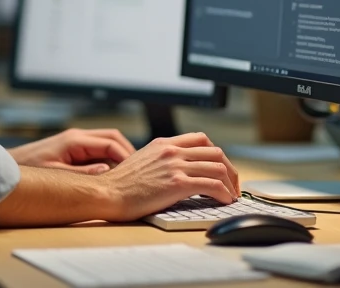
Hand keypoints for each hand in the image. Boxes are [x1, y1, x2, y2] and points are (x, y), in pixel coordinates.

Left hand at [7, 128, 135, 174]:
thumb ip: (82, 173)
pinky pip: (98, 148)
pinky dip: (109, 158)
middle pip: (113, 137)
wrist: (10, 165)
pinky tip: (112, 174)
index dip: (127, 157)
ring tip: (129, 174)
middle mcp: (77, 136)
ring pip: (107, 141)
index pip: (111, 143)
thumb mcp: (56, 174)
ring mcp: (75, 140)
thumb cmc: (28, 169)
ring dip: (120, 154)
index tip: (137, 171)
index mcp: (75, 140)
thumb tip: (106, 170)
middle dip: (128, 152)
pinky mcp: (73, 147)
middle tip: (139, 171)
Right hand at [99, 131, 239, 220]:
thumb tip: (177, 170)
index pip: (201, 139)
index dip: (216, 154)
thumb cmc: (120, 184)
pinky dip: (225, 194)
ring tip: (230, 196)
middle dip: (229, 169)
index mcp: (163, 144)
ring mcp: (175, 165)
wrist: (108, 193)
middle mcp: (172, 151)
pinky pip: (213, 185)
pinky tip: (224, 201)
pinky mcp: (177, 183)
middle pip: (215, 152)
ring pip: (218, 167)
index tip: (220, 168)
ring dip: (230, 183)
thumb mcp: (142, 161)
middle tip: (231, 184)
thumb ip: (161, 160)